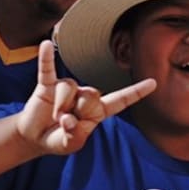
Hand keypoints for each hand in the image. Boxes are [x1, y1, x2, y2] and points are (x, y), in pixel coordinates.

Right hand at [16, 41, 155, 154]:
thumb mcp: (70, 144)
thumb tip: (67, 118)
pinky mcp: (48, 84)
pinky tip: (47, 45)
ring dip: (62, 107)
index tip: (153, 82)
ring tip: (55, 118)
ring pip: (71, 88)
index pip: (120, 100)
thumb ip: (74, 135)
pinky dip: (47, 58)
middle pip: (91, 95)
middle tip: (65, 124)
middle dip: (77, 114)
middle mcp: (85, 95)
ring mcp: (68, 88)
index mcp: (98, 111)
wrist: (35, 137)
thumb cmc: (58, 139)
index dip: (136, 92)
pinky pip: (48, 69)